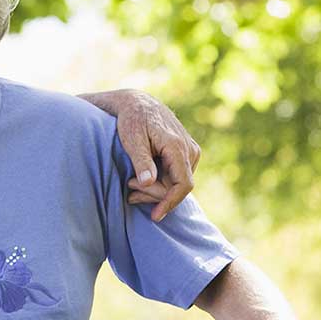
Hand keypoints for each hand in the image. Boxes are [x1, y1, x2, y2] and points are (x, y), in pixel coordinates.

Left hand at [107, 90, 200, 220]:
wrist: (138, 103)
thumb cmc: (132, 119)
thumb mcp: (131, 139)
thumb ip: (140, 160)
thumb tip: (147, 182)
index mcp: (178, 146)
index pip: (183, 184)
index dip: (170, 203)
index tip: (156, 216)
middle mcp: (190, 150)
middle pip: (177, 187)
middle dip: (153, 194)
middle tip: (129, 190)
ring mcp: (191, 152)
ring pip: (177, 184)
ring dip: (155, 190)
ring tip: (130, 184)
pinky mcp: (187, 154)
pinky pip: (177, 177)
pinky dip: (159, 183)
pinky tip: (140, 180)